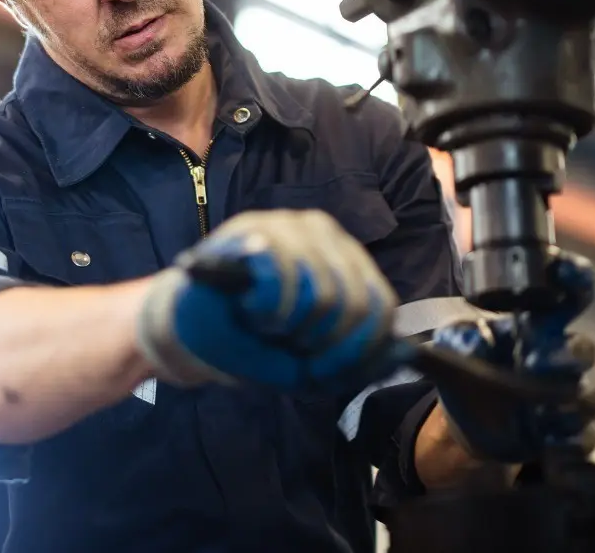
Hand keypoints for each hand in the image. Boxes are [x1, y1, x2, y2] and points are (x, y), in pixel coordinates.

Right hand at [136, 209, 399, 391]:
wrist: (190, 330)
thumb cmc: (254, 341)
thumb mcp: (312, 361)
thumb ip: (357, 358)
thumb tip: (404, 351)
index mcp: (346, 258)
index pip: (380, 305)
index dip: (360, 350)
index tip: (325, 370)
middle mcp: (324, 232)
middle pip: (355, 302)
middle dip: (324, 345)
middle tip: (290, 348)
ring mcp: (289, 225)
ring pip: (322, 293)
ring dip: (291, 329)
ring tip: (268, 326)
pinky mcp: (253, 231)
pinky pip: (283, 282)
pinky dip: (270, 312)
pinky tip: (254, 313)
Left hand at [430, 250, 594, 465]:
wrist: (467, 421)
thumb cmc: (469, 368)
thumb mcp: (454, 346)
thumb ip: (457, 337)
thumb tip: (471, 337)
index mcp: (537, 325)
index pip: (571, 294)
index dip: (575, 276)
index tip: (561, 268)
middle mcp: (558, 357)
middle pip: (585, 350)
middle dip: (569, 355)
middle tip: (535, 362)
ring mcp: (566, 398)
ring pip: (589, 398)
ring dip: (565, 406)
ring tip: (536, 412)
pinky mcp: (566, 435)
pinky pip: (585, 439)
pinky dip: (569, 442)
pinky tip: (546, 442)